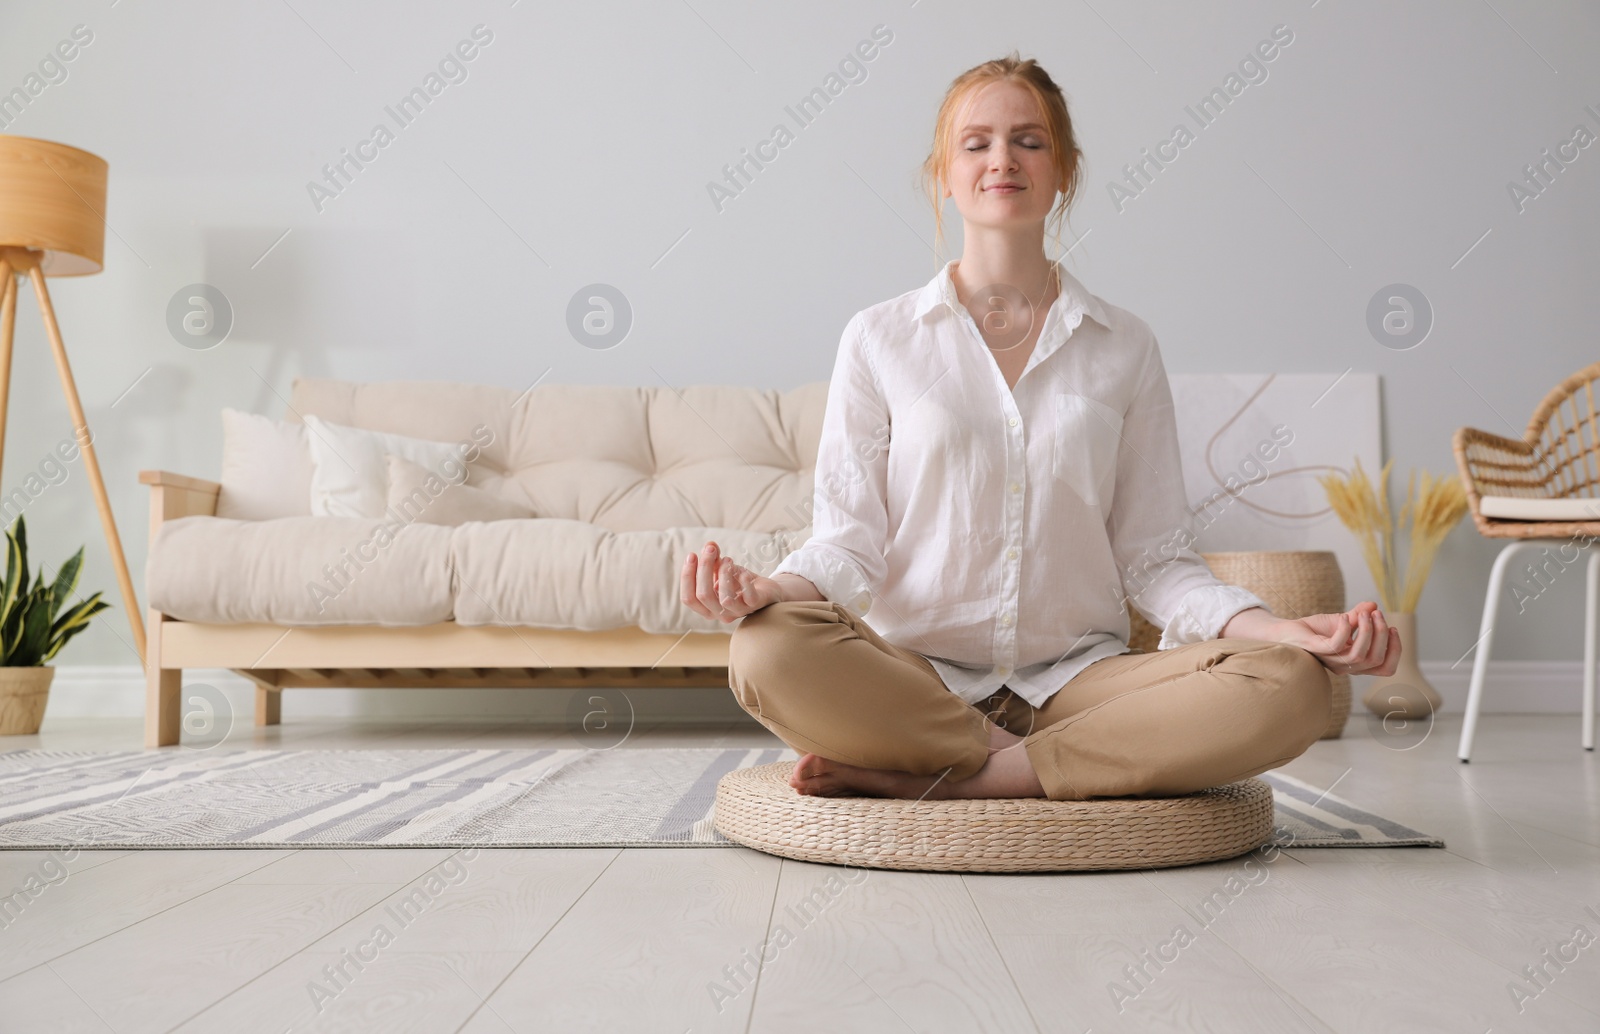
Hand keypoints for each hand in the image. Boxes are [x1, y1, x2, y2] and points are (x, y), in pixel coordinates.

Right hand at [681, 541, 784, 622]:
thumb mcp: (722, 569)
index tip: (692, 555)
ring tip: (728, 559)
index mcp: (707, 608)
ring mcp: (738, 612)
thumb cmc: (739, 581)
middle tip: (710, 549)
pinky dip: (744, 581)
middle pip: (703, 595)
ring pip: (725, 599)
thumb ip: (713, 558)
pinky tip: (743, 571)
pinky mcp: (755, 605)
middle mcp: (720, 614)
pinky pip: (749, 597)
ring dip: (724, 573)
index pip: (688, 599)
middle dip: (704, 568)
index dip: (687, 576)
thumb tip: (709, 544)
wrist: (765, 589)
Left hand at [1263, 600, 1400, 676]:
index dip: (1395, 650)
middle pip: (1375, 660)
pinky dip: (1345, 629)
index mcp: (1355, 662)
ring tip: (1365, 614)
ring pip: (1359, 655)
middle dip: (1382, 635)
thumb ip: (1360, 616)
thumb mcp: (1343, 621)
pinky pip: (1337, 646)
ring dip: (1367, 631)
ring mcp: (1331, 661)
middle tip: (1377, 614)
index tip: (1393, 628)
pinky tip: (1345, 617)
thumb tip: (1374, 604)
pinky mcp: (1318, 651)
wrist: (1287, 631)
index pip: (1385, 668)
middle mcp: (1345, 666)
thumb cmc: (1315, 630)